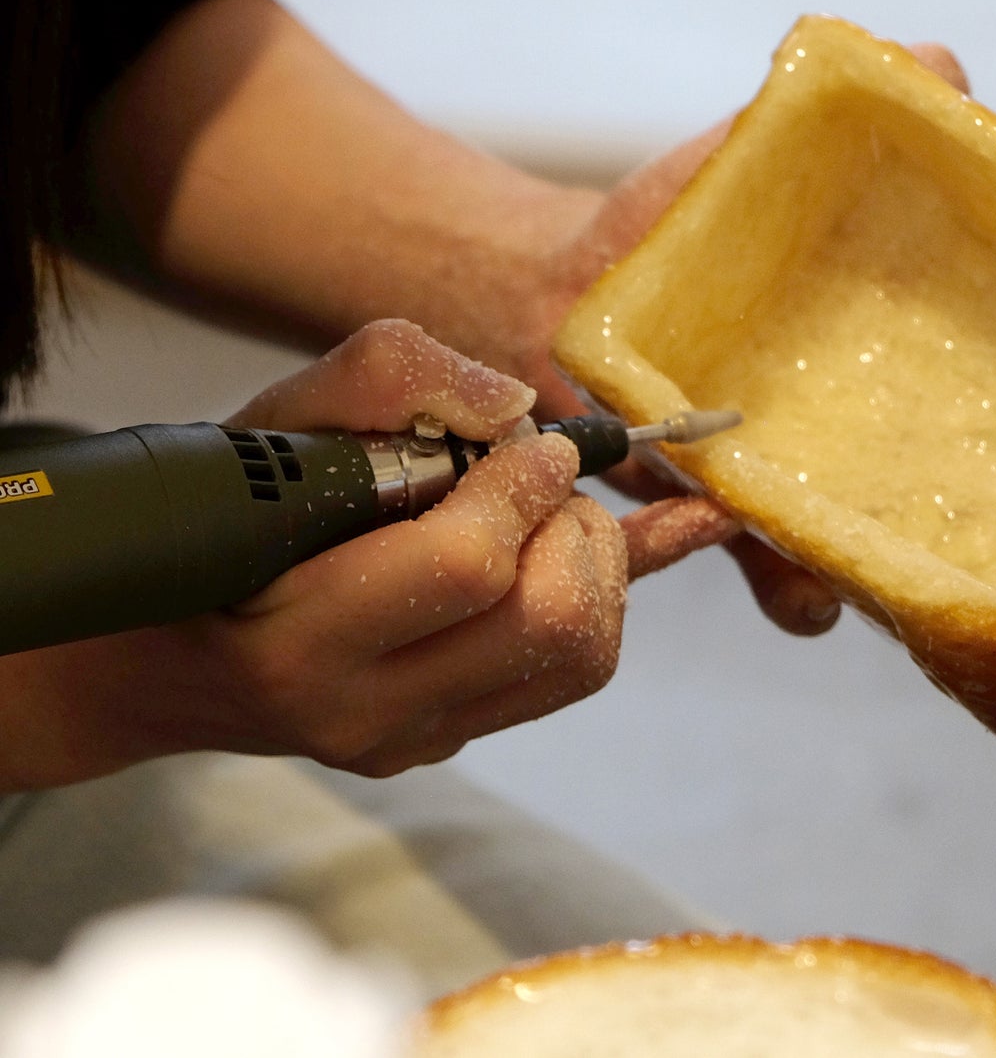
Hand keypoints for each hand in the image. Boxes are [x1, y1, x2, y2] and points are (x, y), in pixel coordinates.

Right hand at [0, 321, 629, 790]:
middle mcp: (365, 710)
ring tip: (549, 512)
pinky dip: (628, 584)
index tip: (529, 443)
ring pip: (582, 655)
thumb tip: (513, 407)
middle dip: (573, 525)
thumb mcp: (280, 421)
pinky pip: (576, 669)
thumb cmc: (229, 516)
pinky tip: (691, 525)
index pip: (467, 567)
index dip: (520, 487)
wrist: (176, 645)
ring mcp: (418, 738)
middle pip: (549, 620)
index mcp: (302, 637)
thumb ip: (388, 382)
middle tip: (539, 478)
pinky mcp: (455, 739)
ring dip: (598, 561)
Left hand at [523, 41, 971, 636]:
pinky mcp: (727, 517)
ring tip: (872, 579)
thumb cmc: (678, 223)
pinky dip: (791, 592)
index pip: (985, 385)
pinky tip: (795, 591)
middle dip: (977, 519)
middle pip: (943, 488)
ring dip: (877, 571)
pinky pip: (772, 575)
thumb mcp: (753, 155)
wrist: (565, 289)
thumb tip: (946, 71)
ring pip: (865, 550)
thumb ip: (833, 114)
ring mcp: (795, 482)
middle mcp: (855, 429)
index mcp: (882, 349)